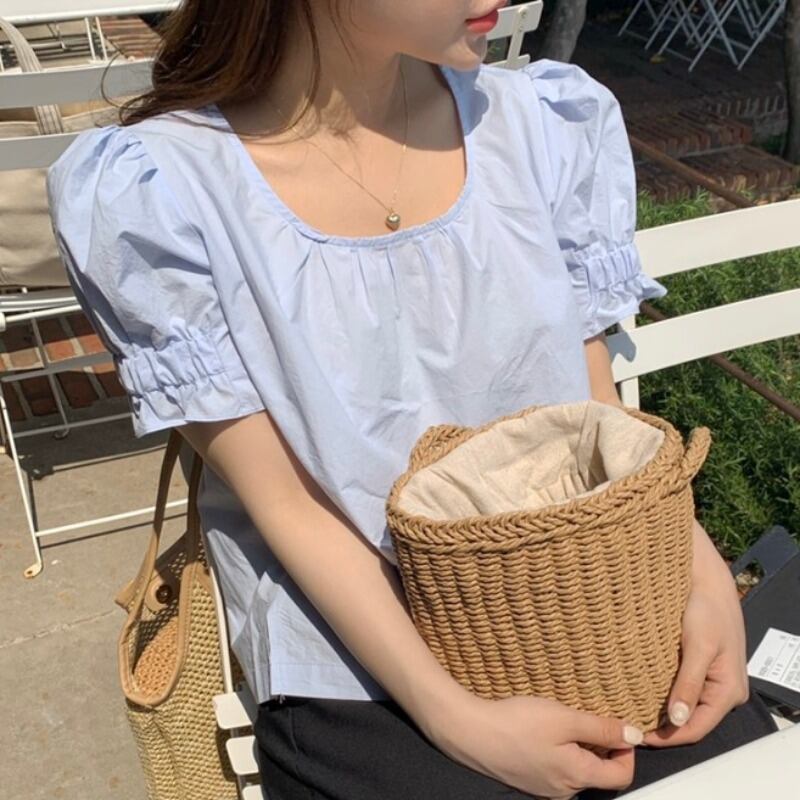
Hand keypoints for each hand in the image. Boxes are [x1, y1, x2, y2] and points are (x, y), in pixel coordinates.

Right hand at [431, 693, 641, 798]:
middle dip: (601, 746)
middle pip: (599, 773)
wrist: (470, 733)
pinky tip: (542, 730)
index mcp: (578, 776)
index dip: (626, 750)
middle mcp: (564, 790)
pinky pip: (555, 768)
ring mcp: (544, 788)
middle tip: (586, 716)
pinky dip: (558, 751)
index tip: (615, 724)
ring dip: (578, 747)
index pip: (621, 775)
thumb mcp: (564, 718)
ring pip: (576, 769)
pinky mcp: (528, 780)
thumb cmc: (516, 724)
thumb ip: (601, 728)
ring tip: (562, 720)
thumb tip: (634, 736)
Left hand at [644, 519, 748, 746]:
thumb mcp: (697, 646)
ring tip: (631, 708)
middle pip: (691, 720)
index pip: (697, 728)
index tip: (638, 735)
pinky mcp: (701, 667)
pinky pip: (683, 689)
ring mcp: (713, 680)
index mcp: (729, 691)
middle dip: (663, 726)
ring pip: (686, 705)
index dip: (668, 737)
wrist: (706, 580)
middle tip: (630, 721)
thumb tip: (677, 719)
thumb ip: (688, 684)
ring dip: (661, 710)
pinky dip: (664, 693)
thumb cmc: (705, 609)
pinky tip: (642, 690)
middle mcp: (724, 691)